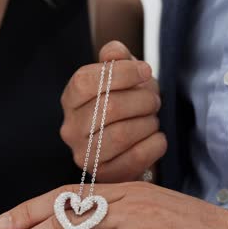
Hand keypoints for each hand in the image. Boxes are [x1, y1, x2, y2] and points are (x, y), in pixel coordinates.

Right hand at [60, 41, 164, 182]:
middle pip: (109, 108)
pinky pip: (135, 157)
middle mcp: (70, 129)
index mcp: (70, 100)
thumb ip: (115, 58)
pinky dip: (155, 144)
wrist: (131, 145)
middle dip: (142, 100)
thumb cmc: (125, 105)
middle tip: (154, 99)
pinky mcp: (104, 176)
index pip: (86, 81)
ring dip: (148, 122)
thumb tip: (114, 53)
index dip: (121, 73)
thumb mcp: (120, 75)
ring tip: (153, 119)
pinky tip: (156, 137)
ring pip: (122, 134)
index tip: (145, 72)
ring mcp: (84, 155)